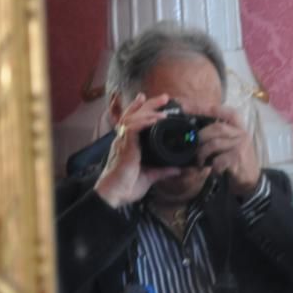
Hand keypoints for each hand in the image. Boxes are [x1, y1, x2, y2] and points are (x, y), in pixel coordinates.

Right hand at [94, 93, 180, 207]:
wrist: (114, 195)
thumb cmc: (127, 186)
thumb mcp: (150, 176)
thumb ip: (163, 171)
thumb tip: (177, 169)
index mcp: (127, 145)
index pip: (132, 121)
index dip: (138, 108)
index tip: (146, 98)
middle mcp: (123, 140)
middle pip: (133, 115)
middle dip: (148, 104)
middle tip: (165, 97)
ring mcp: (123, 143)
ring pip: (133, 119)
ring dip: (149, 111)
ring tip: (163, 108)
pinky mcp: (124, 147)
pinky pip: (132, 129)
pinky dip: (144, 122)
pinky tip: (155, 119)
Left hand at [198, 105, 261, 197]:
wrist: (250, 179)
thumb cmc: (237, 160)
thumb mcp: (231, 144)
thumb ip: (219, 135)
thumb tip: (196, 131)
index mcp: (239, 127)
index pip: (227, 112)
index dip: (212, 109)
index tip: (195, 107)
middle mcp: (242, 133)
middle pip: (217, 127)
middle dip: (201, 136)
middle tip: (193, 145)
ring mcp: (241, 146)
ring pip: (214, 144)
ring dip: (203, 153)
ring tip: (200, 160)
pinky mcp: (238, 159)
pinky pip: (218, 160)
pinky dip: (212, 166)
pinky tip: (212, 170)